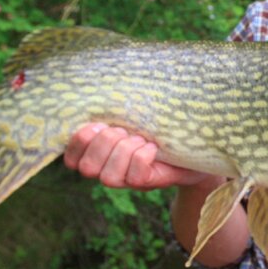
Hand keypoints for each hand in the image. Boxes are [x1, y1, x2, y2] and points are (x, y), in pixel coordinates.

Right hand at [64, 123, 206, 189]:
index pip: (71, 160)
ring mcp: (128, 181)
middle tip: (123, 130)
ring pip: (108, 177)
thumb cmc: (158, 126)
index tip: (97, 124)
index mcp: (99, 154)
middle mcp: (109, 171)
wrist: (196, 144)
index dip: (78, 143)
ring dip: (123, 152)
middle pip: (87, 168)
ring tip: (139, 138)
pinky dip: (141, 158)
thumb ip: (116, 109)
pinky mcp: (149, 184)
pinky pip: (135, 177)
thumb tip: (101, 83)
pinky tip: (152, 147)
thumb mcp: (134, 114)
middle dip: (104, 144)